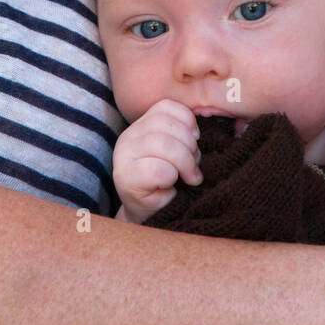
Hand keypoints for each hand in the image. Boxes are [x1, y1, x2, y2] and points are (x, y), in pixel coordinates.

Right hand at [113, 99, 201, 223]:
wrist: (149, 217)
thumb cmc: (167, 183)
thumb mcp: (176, 152)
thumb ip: (183, 135)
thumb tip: (200, 132)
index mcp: (141, 126)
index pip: (166, 107)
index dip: (188, 122)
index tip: (196, 140)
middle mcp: (129, 137)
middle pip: (166, 125)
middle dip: (189, 146)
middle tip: (194, 166)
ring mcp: (124, 157)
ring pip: (162, 144)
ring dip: (184, 162)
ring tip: (189, 177)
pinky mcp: (126, 179)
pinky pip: (158, 170)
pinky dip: (172, 178)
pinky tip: (171, 188)